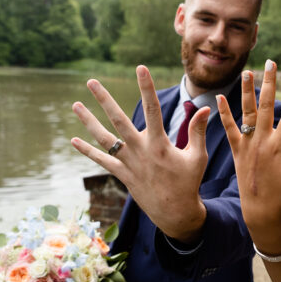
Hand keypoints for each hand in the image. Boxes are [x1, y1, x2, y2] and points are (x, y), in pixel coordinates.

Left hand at [70, 65, 209, 242]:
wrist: (175, 213)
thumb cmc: (189, 182)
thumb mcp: (197, 156)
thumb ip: (198, 130)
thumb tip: (206, 107)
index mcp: (160, 144)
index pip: (152, 109)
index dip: (147, 87)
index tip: (141, 68)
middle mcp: (140, 151)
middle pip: (118, 120)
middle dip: (104, 99)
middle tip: (91, 81)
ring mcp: (129, 163)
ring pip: (104, 139)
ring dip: (89, 122)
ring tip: (75, 105)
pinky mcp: (122, 175)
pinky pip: (101, 161)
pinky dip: (88, 151)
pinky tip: (74, 140)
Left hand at [217, 60, 280, 236]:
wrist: (259, 211)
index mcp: (280, 145)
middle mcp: (263, 141)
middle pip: (267, 105)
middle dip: (270, 82)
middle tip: (271, 62)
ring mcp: (248, 145)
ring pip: (247, 112)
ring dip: (247, 90)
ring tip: (247, 71)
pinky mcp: (237, 151)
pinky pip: (229, 129)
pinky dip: (223, 113)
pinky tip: (219, 98)